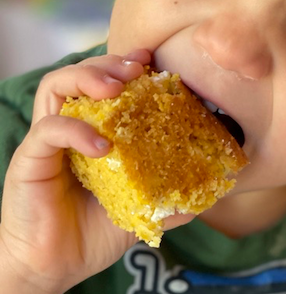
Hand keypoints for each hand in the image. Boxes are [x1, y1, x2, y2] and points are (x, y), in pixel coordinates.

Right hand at [0, 51, 160, 292]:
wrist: (58, 265)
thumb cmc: (96, 230)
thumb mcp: (144, 207)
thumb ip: (173, 194)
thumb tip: (214, 191)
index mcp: (98, 129)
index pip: (109, 82)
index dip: (129, 65)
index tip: (153, 60)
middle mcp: (72, 126)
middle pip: (83, 73)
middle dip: (111, 63)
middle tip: (137, 69)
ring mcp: (49, 140)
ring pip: (57, 85)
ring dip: (88, 78)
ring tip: (116, 89)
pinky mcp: (31, 159)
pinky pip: (49, 129)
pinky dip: (75, 130)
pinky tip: (101, 146)